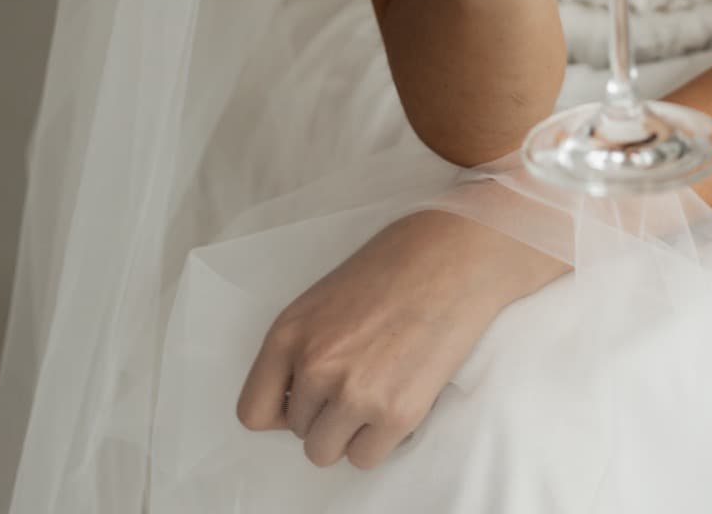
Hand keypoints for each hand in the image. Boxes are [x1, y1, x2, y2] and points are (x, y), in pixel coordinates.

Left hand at [235, 207, 564, 469]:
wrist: (458, 254)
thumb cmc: (398, 262)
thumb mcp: (327, 296)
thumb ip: (303, 345)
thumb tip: (298, 396)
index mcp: (290, 332)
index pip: (253, 411)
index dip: (281, 410)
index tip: (304, 400)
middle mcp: (316, 366)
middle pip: (298, 432)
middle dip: (325, 414)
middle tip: (361, 377)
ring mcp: (355, 393)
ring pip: (326, 452)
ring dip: (349, 431)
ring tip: (378, 390)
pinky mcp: (396, 413)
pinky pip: (366, 457)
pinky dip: (381, 439)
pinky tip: (399, 396)